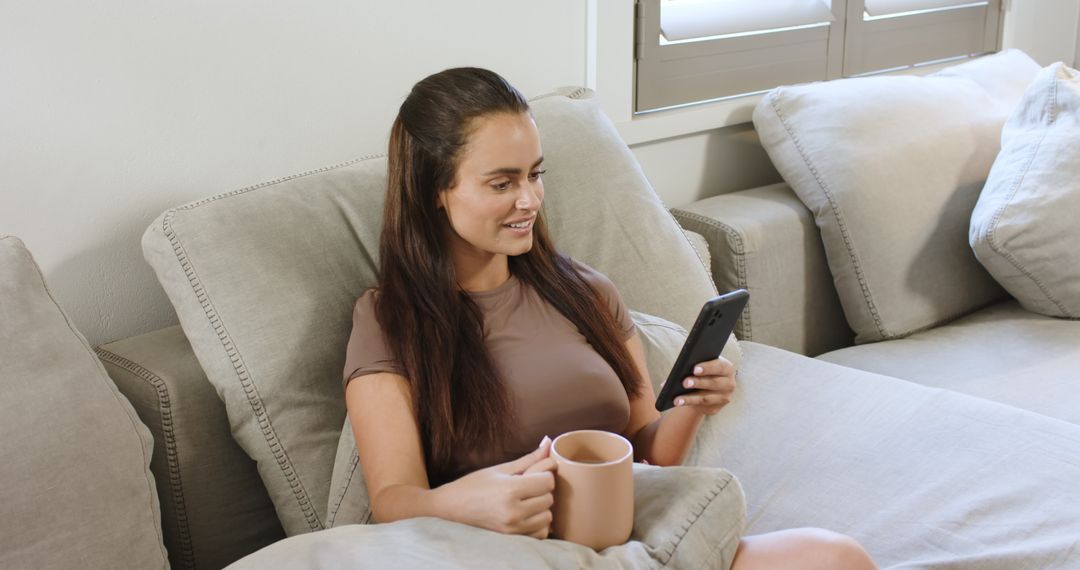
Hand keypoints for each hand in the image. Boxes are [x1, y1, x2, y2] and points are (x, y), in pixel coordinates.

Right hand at [437, 436, 555, 537]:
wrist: (451, 509)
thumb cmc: (474, 485)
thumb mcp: (500, 469)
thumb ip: (529, 459)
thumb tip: (548, 443)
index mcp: (510, 490)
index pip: (548, 481)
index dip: (543, 474)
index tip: (532, 473)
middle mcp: (513, 512)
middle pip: (549, 499)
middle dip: (542, 490)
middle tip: (526, 486)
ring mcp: (513, 529)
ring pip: (548, 517)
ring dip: (541, 508)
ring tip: (525, 501)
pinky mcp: (513, 539)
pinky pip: (541, 533)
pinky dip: (538, 524)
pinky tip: (525, 515)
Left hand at [672, 356, 735, 414]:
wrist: (706, 386)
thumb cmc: (703, 371)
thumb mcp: (703, 365)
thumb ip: (696, 364)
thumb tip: (681, 369)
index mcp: (727, 368)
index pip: (719, 367)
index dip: (707, 368)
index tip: (695, 369)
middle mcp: (729, 383)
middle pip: (714, 383)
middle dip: (698, 383)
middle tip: (685, 383)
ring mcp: (724, 397)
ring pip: (706, 398)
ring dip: (691, 398)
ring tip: (677, 399)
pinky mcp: (716, 407)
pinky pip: (701, 406)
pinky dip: (689, 403)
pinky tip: (678, 402)